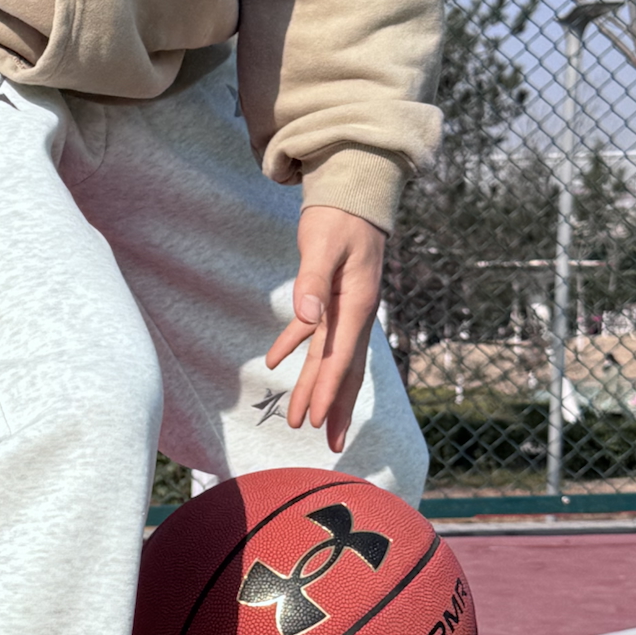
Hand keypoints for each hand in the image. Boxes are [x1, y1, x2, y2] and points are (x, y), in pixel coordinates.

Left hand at [266, 207, 386, 454]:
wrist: (354, 191)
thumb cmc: (337, 217)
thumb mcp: (321, 246)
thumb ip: (312, 283)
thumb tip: (307, 317)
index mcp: (355, 304)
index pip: (339, 357)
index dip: (327, 390)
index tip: (314, 419)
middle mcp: (356, 312)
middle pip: (344, 368)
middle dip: (333, 406)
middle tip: (325, 443)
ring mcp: (348, 308)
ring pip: (336, 359)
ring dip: (324, 391)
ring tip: (313, 424)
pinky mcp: (336, 299)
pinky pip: (320, 334)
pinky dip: (301, 350)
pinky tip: (279, 364)